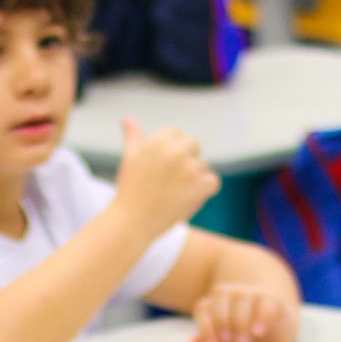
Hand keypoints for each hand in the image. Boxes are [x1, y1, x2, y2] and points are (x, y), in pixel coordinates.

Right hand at [111, 120, 218, 235]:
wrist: (132, 222)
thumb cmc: (129, 191)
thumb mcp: (129, 159)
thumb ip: (133, 137)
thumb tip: (127, 119)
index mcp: (158, 141)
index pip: (176, 134)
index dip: (171, 151)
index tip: (163, 168)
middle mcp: (175, 151)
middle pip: (193, 145)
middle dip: (186, 160)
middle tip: (171, 181)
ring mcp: (189, 168)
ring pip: (203, 166)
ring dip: (194, 178)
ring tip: (175, 194)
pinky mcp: (200, 185)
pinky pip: (213, 182)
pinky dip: (205, 191)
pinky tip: (188, 199)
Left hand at [189, 284, 296, 341]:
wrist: (277, 332)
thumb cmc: (245, 338)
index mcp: (215, 304)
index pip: (203, 308)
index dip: (206, 328)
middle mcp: (232, 294)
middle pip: (220, 301)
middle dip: (222, 323)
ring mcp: (252, 294)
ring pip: (241, 299)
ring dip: (239, 322)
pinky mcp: (272, 299)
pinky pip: (264, 304)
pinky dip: (260, 317)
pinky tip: (257, 332)